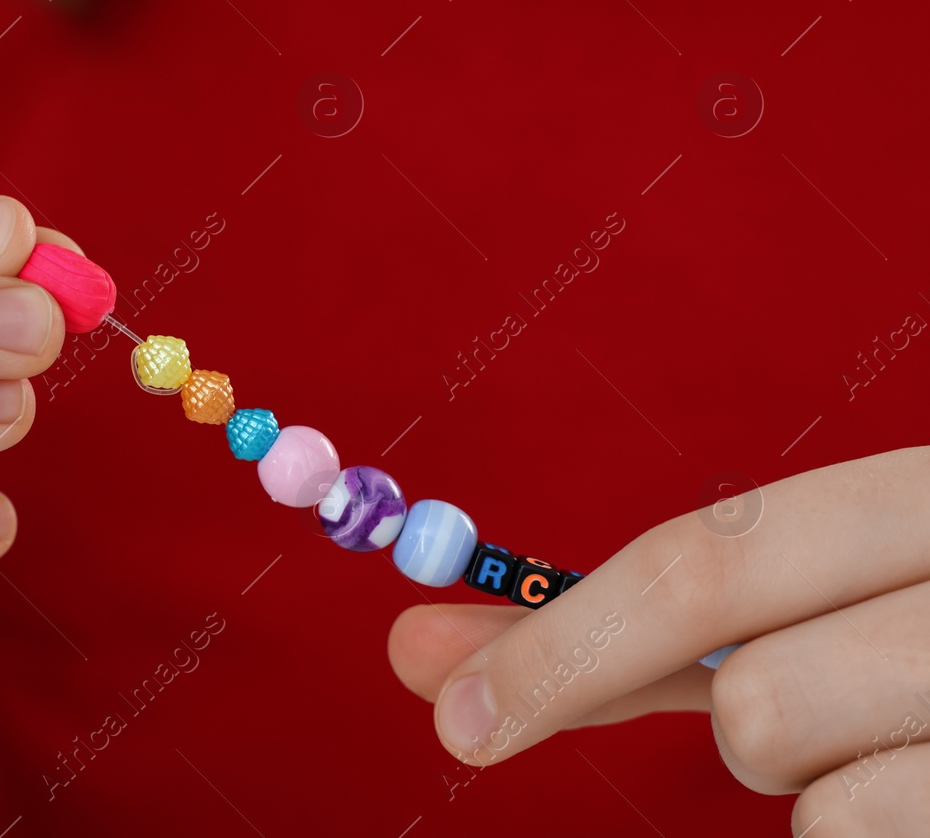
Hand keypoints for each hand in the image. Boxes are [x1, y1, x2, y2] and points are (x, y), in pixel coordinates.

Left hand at [388, 445, 929, 835]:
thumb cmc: (920, 640)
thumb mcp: (804, 604)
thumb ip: (630, 632)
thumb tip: (420, 656)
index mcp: (925, 495)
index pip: (709, 556)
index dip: (559, 644)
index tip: (438, 705)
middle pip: (751, 696)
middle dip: (671, 707)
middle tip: (582, 719)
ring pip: (801, 780)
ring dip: (803, 774)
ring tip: (889, 731)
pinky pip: (858, 834)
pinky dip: (866, 817)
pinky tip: (923, 777)